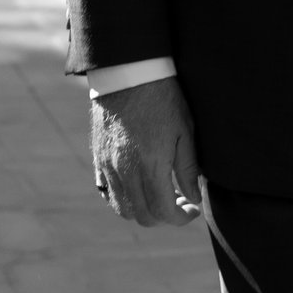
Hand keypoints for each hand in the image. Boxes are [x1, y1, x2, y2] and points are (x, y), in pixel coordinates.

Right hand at [91, 79, 202, 226]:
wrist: (129, 74)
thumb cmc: (164, 99)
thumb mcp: (185, 131)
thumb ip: (188, 169)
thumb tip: (194, 198)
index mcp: (150, 165)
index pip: (162, 211)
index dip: (181, 218)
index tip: (193, 210)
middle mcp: (124, 170)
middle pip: (141, 216)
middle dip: (164, 217)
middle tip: (181, 202)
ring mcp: (107, 166)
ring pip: (122, 208)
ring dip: (143, 211)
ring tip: (162, 195)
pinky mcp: (98, 158)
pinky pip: (108, 193)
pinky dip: (124, 199)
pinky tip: (140, 185)